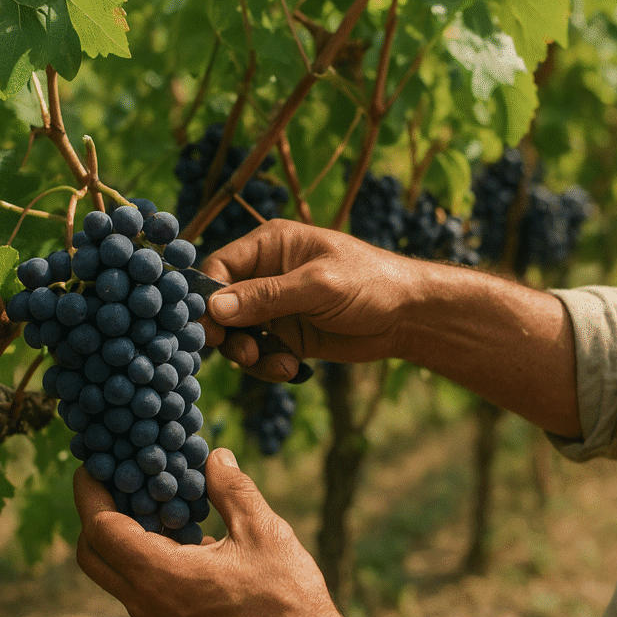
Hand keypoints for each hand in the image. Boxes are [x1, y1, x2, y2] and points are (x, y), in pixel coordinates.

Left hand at [74, 447, 448, 616]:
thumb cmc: (286, 599)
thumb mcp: (262, 531)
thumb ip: (231, 489)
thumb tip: (215, 456)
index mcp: (161, 576)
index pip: (100, 528)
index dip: (90, 491)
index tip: (91, 463)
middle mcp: (149, 605)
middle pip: (94, 555)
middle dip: (94, 514)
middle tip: (118, 480)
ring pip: (117, 575)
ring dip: (122, 537)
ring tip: (153, 500)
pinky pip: (142, 590)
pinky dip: (145, 557)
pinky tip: (184, 535)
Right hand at [199, 219, 419, 380]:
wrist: (408, 317)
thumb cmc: (370, 284)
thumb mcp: (318, 286)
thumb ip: (266, 296)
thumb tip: (214, 308)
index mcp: (270, 246)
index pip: (218, 268)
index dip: (207, 298)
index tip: (210, 329)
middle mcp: (266, 275)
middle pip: (222, 306)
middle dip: (228, 334)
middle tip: (244, 354)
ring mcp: (276, 308)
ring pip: (238, 335)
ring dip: (249, 356)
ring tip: (276, 365)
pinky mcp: (287, 336)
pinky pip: (260, 354)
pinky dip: (268, 366)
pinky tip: (291, 370)